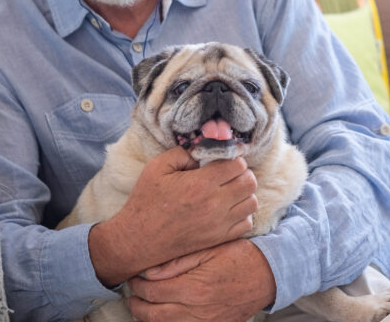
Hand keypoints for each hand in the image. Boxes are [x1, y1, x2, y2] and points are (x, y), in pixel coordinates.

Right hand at [89, 147, 257, 285]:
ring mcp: (219, 224)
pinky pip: (246, 223)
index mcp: (200, 184)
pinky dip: (242, 213)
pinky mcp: (219, 238)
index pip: (238, 164)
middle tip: (228, 173)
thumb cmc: (146, 200)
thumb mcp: (158, 167)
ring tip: (229, 190)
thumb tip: (205, 150)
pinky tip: (228, 208)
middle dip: (242, 173)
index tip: (223, 160)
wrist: (138, 239)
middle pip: (249, 182)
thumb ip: (184, 153)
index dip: (232, 158)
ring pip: (252, 202)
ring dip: (244, 193)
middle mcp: (214, 205)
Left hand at [126, 239, 276, 321]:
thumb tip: (150, 271)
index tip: (134, 277)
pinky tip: (164, 316)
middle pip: (153, 315)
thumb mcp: (212, 249)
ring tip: (143, 306)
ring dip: (148, 319)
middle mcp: (197, 310)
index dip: (138, 285)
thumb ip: (180, 261)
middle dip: (137, 305)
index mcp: (194, 287)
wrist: (270, 274)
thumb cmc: (241, 256)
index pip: (152, 291)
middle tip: (132, 294)